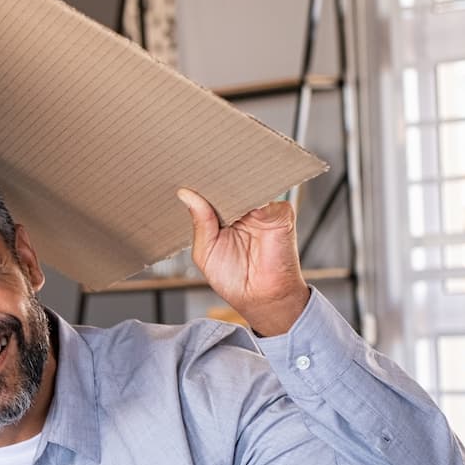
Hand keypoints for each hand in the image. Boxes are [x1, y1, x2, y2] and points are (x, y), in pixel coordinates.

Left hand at [176, 187, 307, 337]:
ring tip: (214, 177)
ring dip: (232, 184)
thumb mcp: (206, 252)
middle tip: (196, 168)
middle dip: (215, 179)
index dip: (201, 186)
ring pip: (247, 186)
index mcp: (226, 218)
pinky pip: (266, 195)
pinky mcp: (280, 212)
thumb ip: (200, 222)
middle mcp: (246, 211)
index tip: (185, 173)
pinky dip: (252, 193)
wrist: (262, 297)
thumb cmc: (234, 279)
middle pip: (230, 186)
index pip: (214, 194)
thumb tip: (185, 194)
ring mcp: (264, 209)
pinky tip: (239, 195)